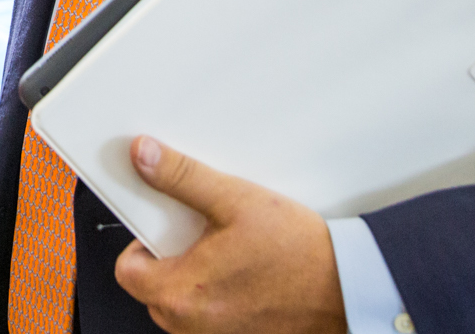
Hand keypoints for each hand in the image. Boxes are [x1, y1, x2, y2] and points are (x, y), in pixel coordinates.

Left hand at [113, 136, 344, 333]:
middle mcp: (192, 324)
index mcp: (181, 292)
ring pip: (183, 302)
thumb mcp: (234, 199)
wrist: (348, 288)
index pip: (126, 269)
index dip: (141, 240)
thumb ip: (181, 177)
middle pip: (153, 286)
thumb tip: (144, 157)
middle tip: (203, 232)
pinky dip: (220, 294)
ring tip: (230, 250)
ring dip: (196, 277)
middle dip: (171, 257)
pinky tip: (246, 270)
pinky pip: (211, 315)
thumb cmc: (299, 254)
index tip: (164, 224)